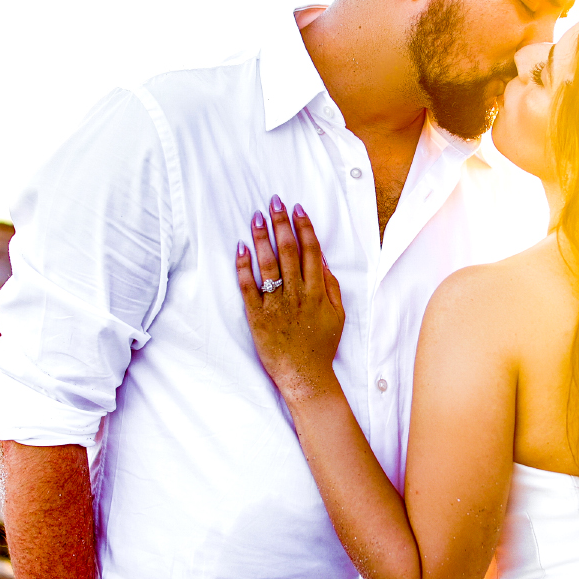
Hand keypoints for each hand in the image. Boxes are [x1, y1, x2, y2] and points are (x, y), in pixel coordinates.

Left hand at [236, 196, 344, 402]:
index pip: (311, 252)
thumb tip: (323, 260)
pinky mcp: (258, 316)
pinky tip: (241, 247)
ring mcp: (277, 305)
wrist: (306, 377)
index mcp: (317, 292)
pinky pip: (249, 287)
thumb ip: (331, 286)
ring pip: (269, 264)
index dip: (304, 227)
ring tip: (256, 217)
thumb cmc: (321, 347)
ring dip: (262, 238)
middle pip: (289, 251)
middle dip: (281, 223)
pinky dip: (244, 266)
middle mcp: (297, 294)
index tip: (297, 209)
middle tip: (274, 202)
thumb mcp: (338, 315)